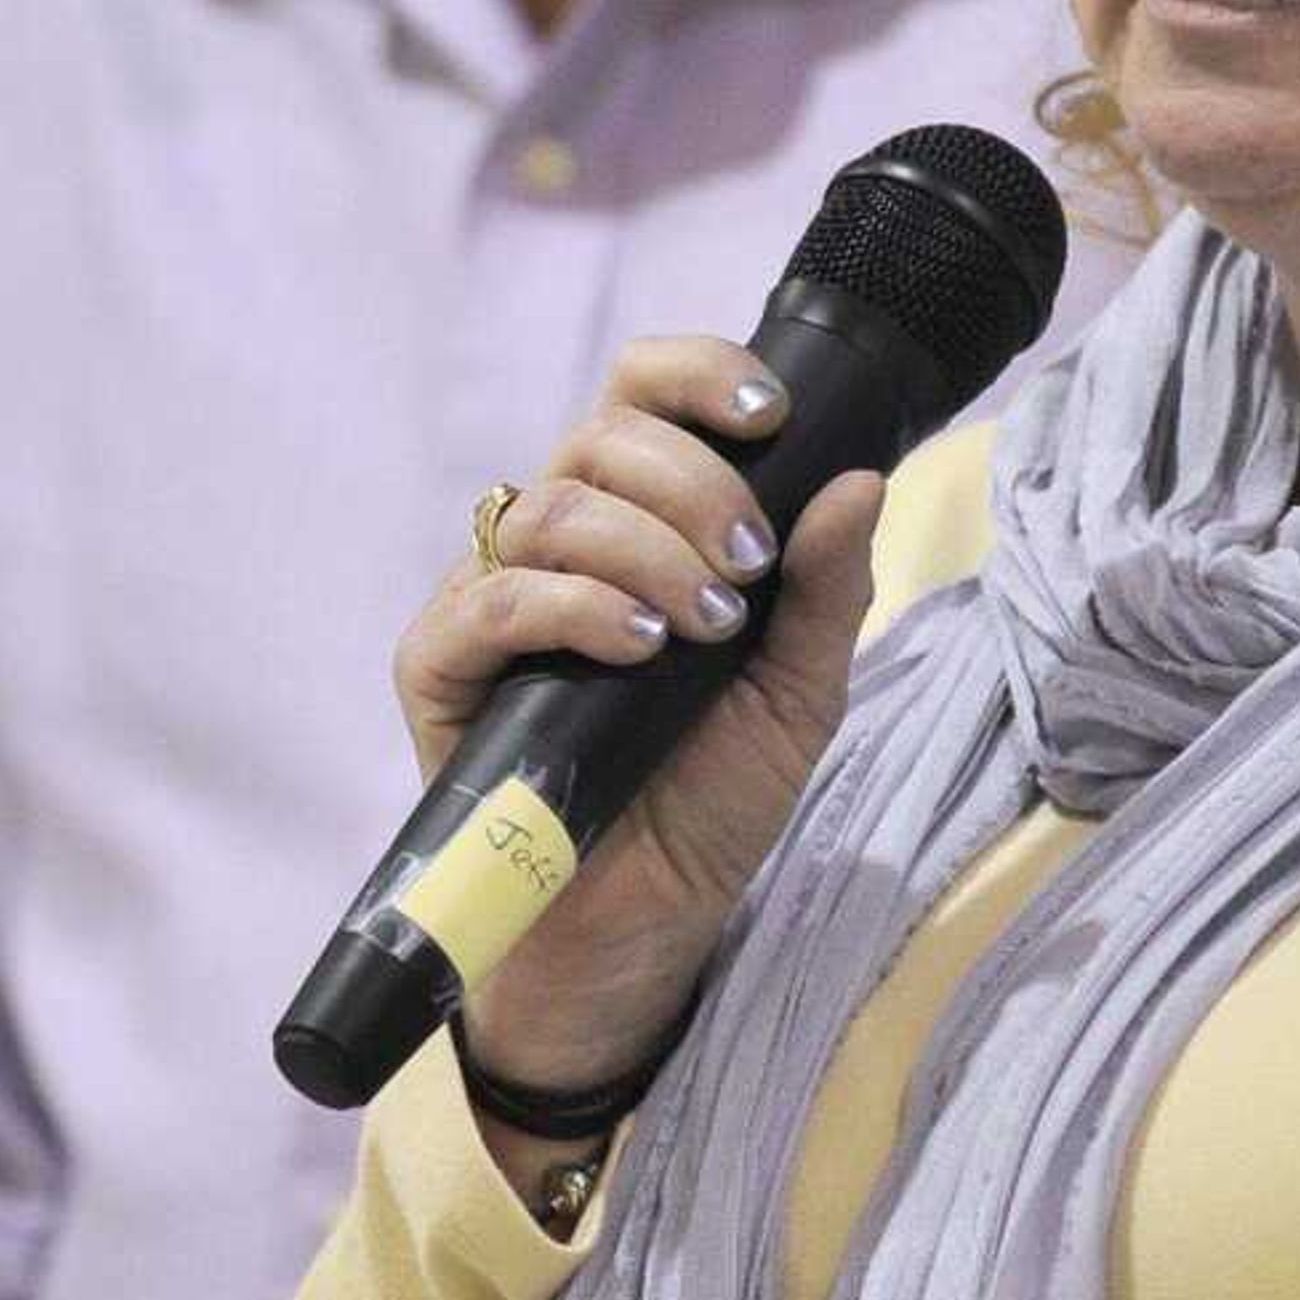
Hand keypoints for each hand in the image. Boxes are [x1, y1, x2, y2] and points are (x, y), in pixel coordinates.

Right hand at [397, 336, 881, 1113]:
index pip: (643, 391)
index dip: (698, 373)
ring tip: (703, 627)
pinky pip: (489, 599)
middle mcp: (559, 539)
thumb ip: (828, 588)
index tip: (771, 412)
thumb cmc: (712, 798)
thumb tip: (860, 479)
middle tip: (748, 569)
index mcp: (639, 517)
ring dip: (645, 548)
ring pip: (552, 507)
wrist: (646, 926)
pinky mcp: (440, 668)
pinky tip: (635, 645)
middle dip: (693, 483)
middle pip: (601, 433)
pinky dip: (570, 606)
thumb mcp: (799, 690)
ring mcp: (492, 597)